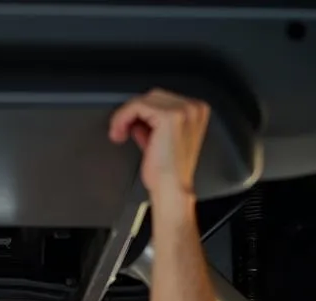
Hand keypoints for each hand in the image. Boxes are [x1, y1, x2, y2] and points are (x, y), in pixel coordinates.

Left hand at [109, 89, 209, 207]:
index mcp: (196, 112)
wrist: (171, 190)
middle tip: (120, 132)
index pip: (162, 100)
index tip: (128, 128)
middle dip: (133, 113)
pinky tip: (120, 133)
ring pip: (144, 100)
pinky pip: (137, 106)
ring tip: (119, 134)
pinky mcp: (169, 116)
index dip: (141, 113)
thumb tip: (136, 119)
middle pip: (153, 96)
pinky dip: (123, 118)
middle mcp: (194, 107)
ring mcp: (184, 110)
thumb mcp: (159, 142)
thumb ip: (151, 127)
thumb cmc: (167, 175)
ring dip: (126, 116)